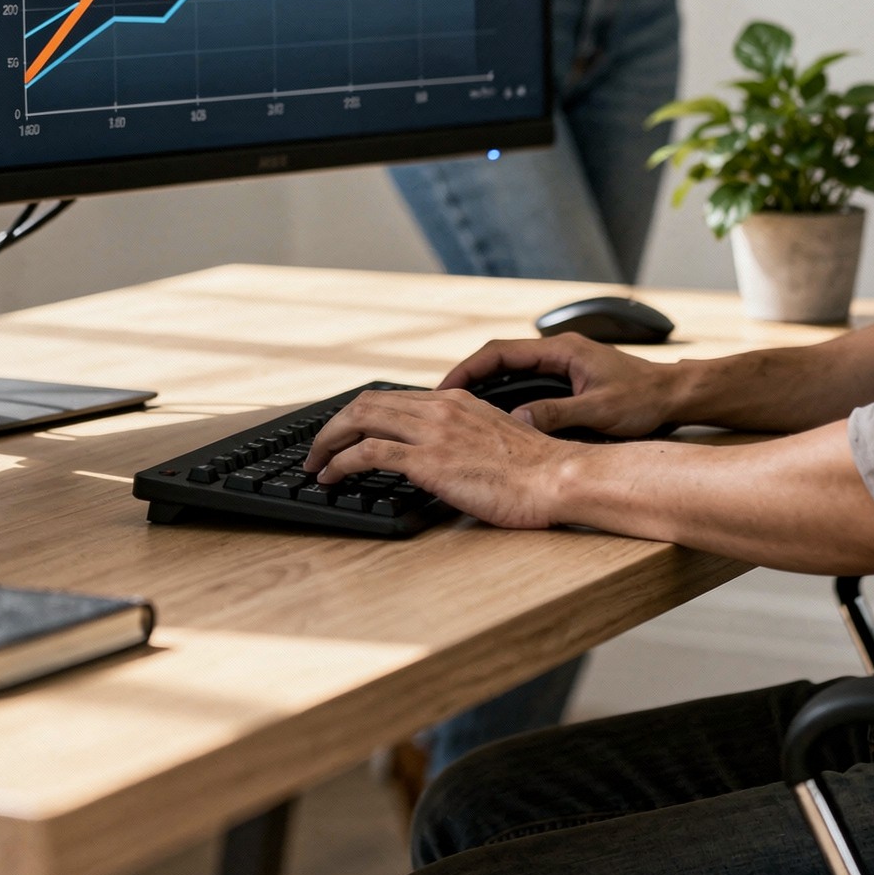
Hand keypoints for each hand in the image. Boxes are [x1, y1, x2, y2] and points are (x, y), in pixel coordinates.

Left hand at [301, 387, 577, 527]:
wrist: (559, 478)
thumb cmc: (537, 470)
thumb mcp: (495, 438)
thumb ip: (465, 435)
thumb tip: (445, 452)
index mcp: (455, 400)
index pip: (391, 397)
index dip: (359, 414)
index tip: (344, 434)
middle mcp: (439, 407)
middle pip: (367, 402)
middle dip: (333, 425)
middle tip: (317, 448)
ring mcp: (433, 431)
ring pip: (360, 420)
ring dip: (328, 441)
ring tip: (314, 463)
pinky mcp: (429, 459)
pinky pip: (368, 453)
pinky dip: (340, 462)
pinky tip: (330, 476)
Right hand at [440, 335, 681, 437]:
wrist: (675, 395)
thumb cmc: (645, 398)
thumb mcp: (600, 410)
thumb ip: (558, 414)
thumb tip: (517, 421)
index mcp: (561, 350)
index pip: (499, 352)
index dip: (467, 368)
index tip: (444, 387)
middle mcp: (557, 352)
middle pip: (498, 359)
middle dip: (467, 378)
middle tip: (439, 402)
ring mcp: (562, 364)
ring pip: (510, 371)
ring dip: (484, 387)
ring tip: (457, 411)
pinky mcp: (567, 379)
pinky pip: (524, 382)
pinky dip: (503, 395)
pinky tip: (492, 417)